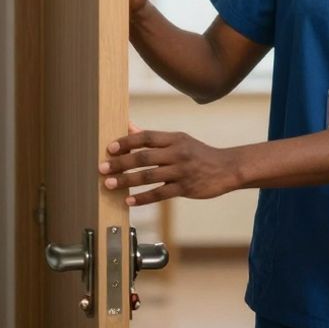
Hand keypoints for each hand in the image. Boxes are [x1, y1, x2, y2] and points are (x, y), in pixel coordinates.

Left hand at [99, 129, 238, 205]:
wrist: (226, 168)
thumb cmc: (198, 154)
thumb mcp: (179, 140)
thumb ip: (153, 137)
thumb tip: (129, 126)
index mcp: (174, 138)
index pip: (146, 137)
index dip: (126, 142)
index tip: (110, 148)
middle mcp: (177, 153)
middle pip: (143, 157)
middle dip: (120, 163)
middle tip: (102, 168)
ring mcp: (181, 171)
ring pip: (148, 176)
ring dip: (126, 180)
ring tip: (110, 184)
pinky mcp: (185, 188)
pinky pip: (160, 194)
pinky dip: (143, 198)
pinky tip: (129, 201)